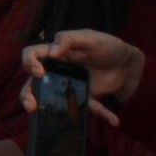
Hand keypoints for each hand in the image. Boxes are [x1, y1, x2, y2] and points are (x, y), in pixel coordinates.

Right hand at [20, 30, 143, 127]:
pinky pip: (88, 108)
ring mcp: (70, 86)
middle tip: (31, 105)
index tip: (39, 72)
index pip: (32, 55)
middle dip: (27, 94)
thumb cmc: (106, 45)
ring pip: (51, 99)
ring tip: (42, 115)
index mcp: (55, 53)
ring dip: (45, 108)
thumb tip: (51, 52)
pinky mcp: (85, 97)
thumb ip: (69, 39)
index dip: (30, 62)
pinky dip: (101, 113)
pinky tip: (114, 118)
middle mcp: (57, 71)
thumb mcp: (89, 37)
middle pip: (33, 82)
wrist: (127, 63)